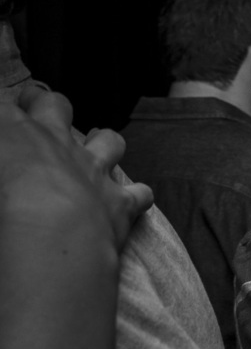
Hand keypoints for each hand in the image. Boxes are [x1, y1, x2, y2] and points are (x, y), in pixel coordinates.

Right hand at [0, 86, 151, 251]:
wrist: (51, 244)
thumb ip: (0, 169)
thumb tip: (7, 176)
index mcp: (14, 136)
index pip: (0, 104)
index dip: (0, 105)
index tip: (1, 111)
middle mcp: (59, 144)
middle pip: (56, 105)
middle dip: (44, 105)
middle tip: (35, 111)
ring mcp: (95, 170)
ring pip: (109, 140)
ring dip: (101, 143)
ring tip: (93, 150)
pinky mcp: (122, 203)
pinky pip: (139, 193)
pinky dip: (134, 196)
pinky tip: (129, 200)